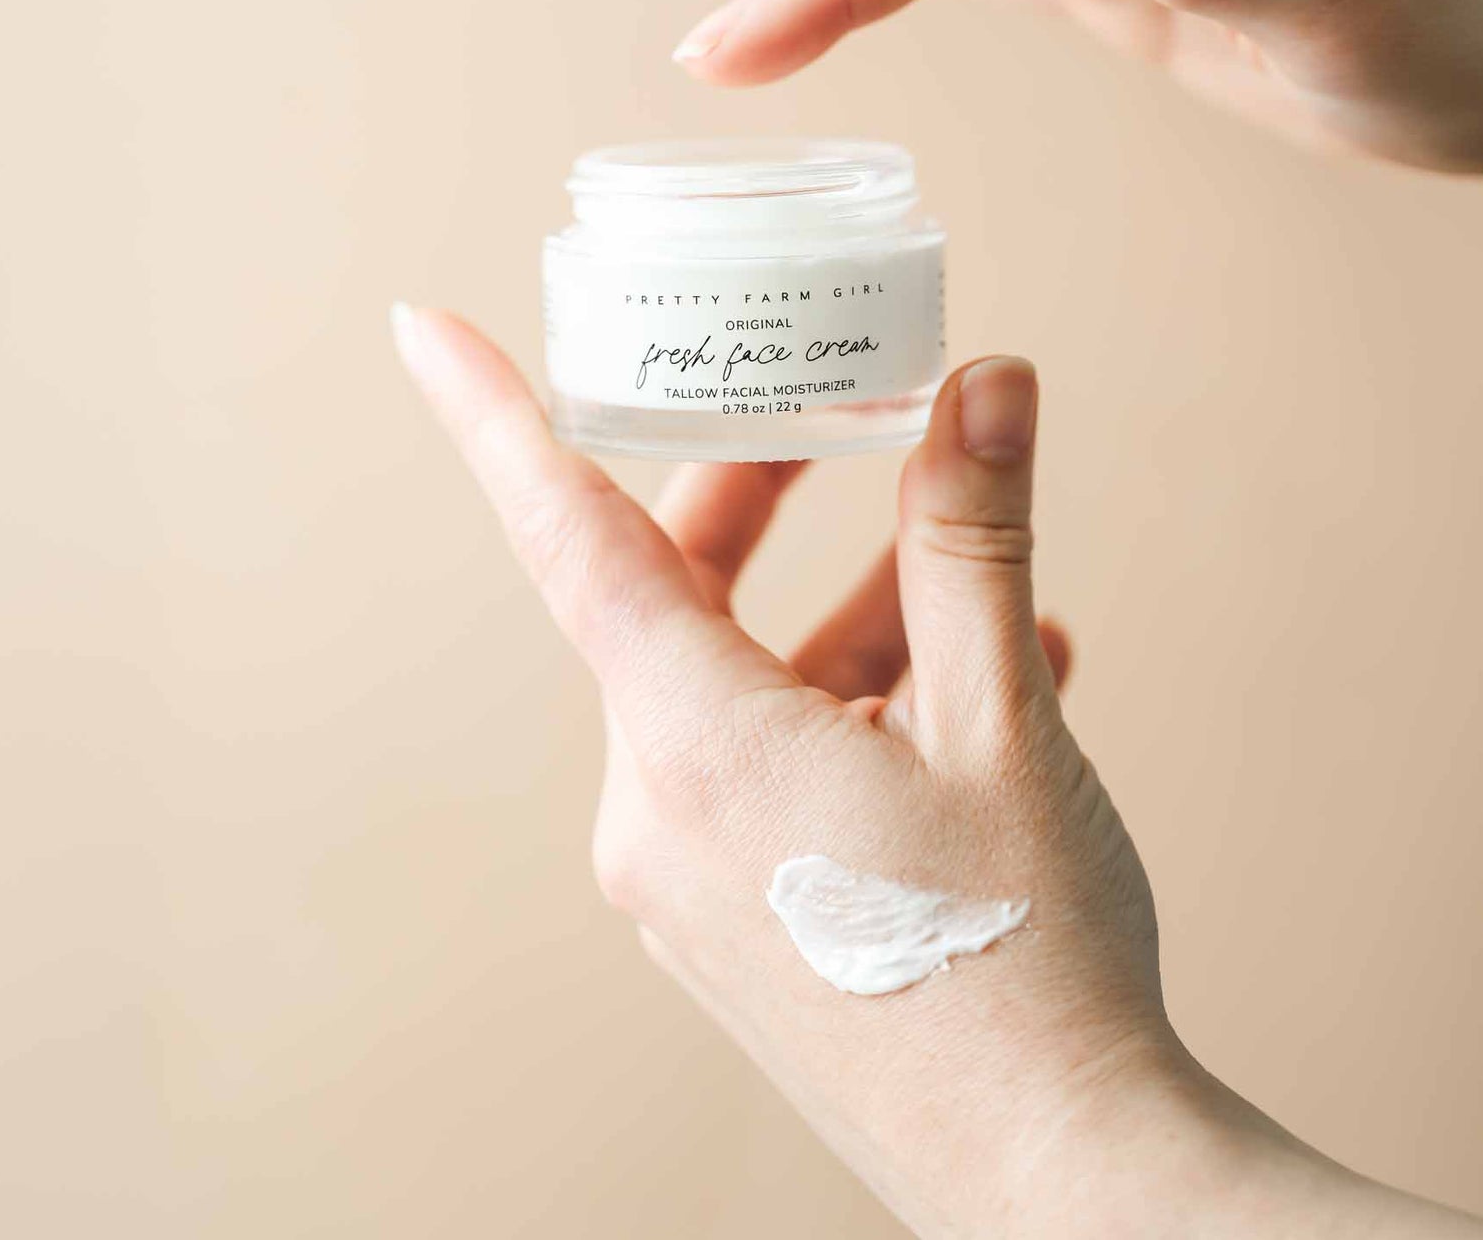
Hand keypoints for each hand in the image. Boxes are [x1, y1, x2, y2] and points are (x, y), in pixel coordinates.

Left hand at [392, 306, 1482, 1238]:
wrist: (1058, 1175)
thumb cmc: (1025, 958)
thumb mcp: (1005, 718)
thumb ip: (974, 538)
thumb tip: (981, 389)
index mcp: (692, 745)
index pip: (567, 536)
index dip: (491, 417)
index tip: (424, 327)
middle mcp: (657, 810)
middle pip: (677, 597)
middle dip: (763, 499)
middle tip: (840, 421)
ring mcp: (688, 876)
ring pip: (745, 684)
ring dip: (857, 622)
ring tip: (991, 595)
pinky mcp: (735, 917)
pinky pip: (769, 765)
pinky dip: (857, 708)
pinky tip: (988, 693)